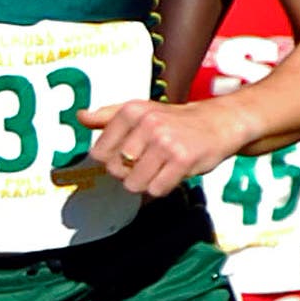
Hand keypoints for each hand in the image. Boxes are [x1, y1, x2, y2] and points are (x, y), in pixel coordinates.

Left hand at [85, 94, 254, 196]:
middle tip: (147, 162)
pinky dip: (162, 188)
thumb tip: (80, 117)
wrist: (219, 122)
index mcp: (132, 111)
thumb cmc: (176, 120)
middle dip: (129, 173)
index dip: (111, 161)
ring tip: (159, 168)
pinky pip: (156, 190)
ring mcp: (165, 142)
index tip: (126, 156)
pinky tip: (171, 173)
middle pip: (116, 170)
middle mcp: (147, 124)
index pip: (100, 152)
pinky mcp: (183, 159)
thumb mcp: (141, 110)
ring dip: (146, 182)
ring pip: (134, 183)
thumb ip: (108, 116)